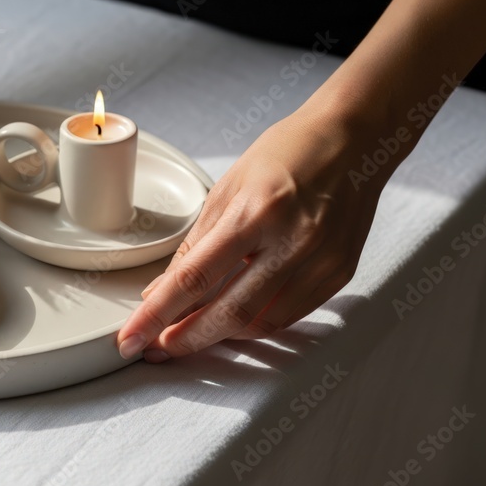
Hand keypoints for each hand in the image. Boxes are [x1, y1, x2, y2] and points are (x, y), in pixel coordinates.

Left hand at [117, 103, 387, 361]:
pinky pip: (289, 315)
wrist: (353, 138)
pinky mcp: (339, 274)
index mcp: (256, 212)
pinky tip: (232, 322)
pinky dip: (255, 324)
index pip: (194, 278)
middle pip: (229, 313)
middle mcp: (292, 240)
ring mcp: (321, 261)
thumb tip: (161, 290)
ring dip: (220, 337)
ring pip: (261, 323)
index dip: (157, 315)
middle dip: (186, 339)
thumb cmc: (288, 152)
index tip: (132, 337)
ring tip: (189, 334)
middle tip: (156, 347)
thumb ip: (195, 246)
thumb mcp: (228, 189)